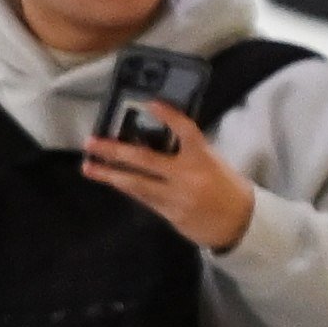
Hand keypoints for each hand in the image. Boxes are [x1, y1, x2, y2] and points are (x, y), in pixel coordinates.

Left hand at [82, 102, 256, 251]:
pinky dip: (125, 186)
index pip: (186, 131)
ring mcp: (176, 197)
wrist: (239, 223)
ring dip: (109, 174)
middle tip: (91, 143)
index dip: (169, 116)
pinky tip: (109, 179)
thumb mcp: (212, 162)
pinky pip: (142, 197)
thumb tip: (157, 135)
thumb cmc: (225, 186)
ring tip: (88, 166)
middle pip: (145, 160)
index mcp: (203, 159)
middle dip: (114, 151)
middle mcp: (187, 176)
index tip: (150, 103)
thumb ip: (187, 150)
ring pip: (136, 183)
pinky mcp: (168, 213)